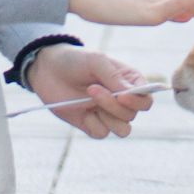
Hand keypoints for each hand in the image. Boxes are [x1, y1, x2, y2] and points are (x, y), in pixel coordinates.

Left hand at [23, 42, 151, 138]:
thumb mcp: (96, 60)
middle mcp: (122, 99)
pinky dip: (92, 123)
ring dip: (106, 116)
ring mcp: (107, 113)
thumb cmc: (76, 60)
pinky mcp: (93, 124)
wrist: (48, 70)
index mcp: (128, 81)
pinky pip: (102, 133)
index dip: (137, 102)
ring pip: (123, 129)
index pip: (146, 99)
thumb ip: (114, 76)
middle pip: (132, 115)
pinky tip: (82, 110)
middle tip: (92, 89)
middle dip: (113, 105)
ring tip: (88, 98)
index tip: (121, 96)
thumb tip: (130, 93)